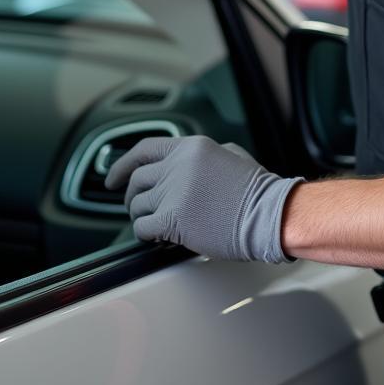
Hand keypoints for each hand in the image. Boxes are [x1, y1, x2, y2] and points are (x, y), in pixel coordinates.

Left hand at [105, 135, 301, 262]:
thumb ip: (201, 156)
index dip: (123, 164)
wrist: (270, 214)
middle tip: (135, 207)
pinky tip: (156, 237)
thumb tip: (184, 163)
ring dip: (141, 216)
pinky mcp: (174, 218)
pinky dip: (145, 233)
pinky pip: (142, 227)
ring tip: (154, 224)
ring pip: (137, 205)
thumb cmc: (257, 190)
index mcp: (191, 147)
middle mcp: (178, 165)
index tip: (113, 178)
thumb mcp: (230, 155)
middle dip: (131, 196)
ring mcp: (174, 191)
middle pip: (137, 179)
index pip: (143, 149)